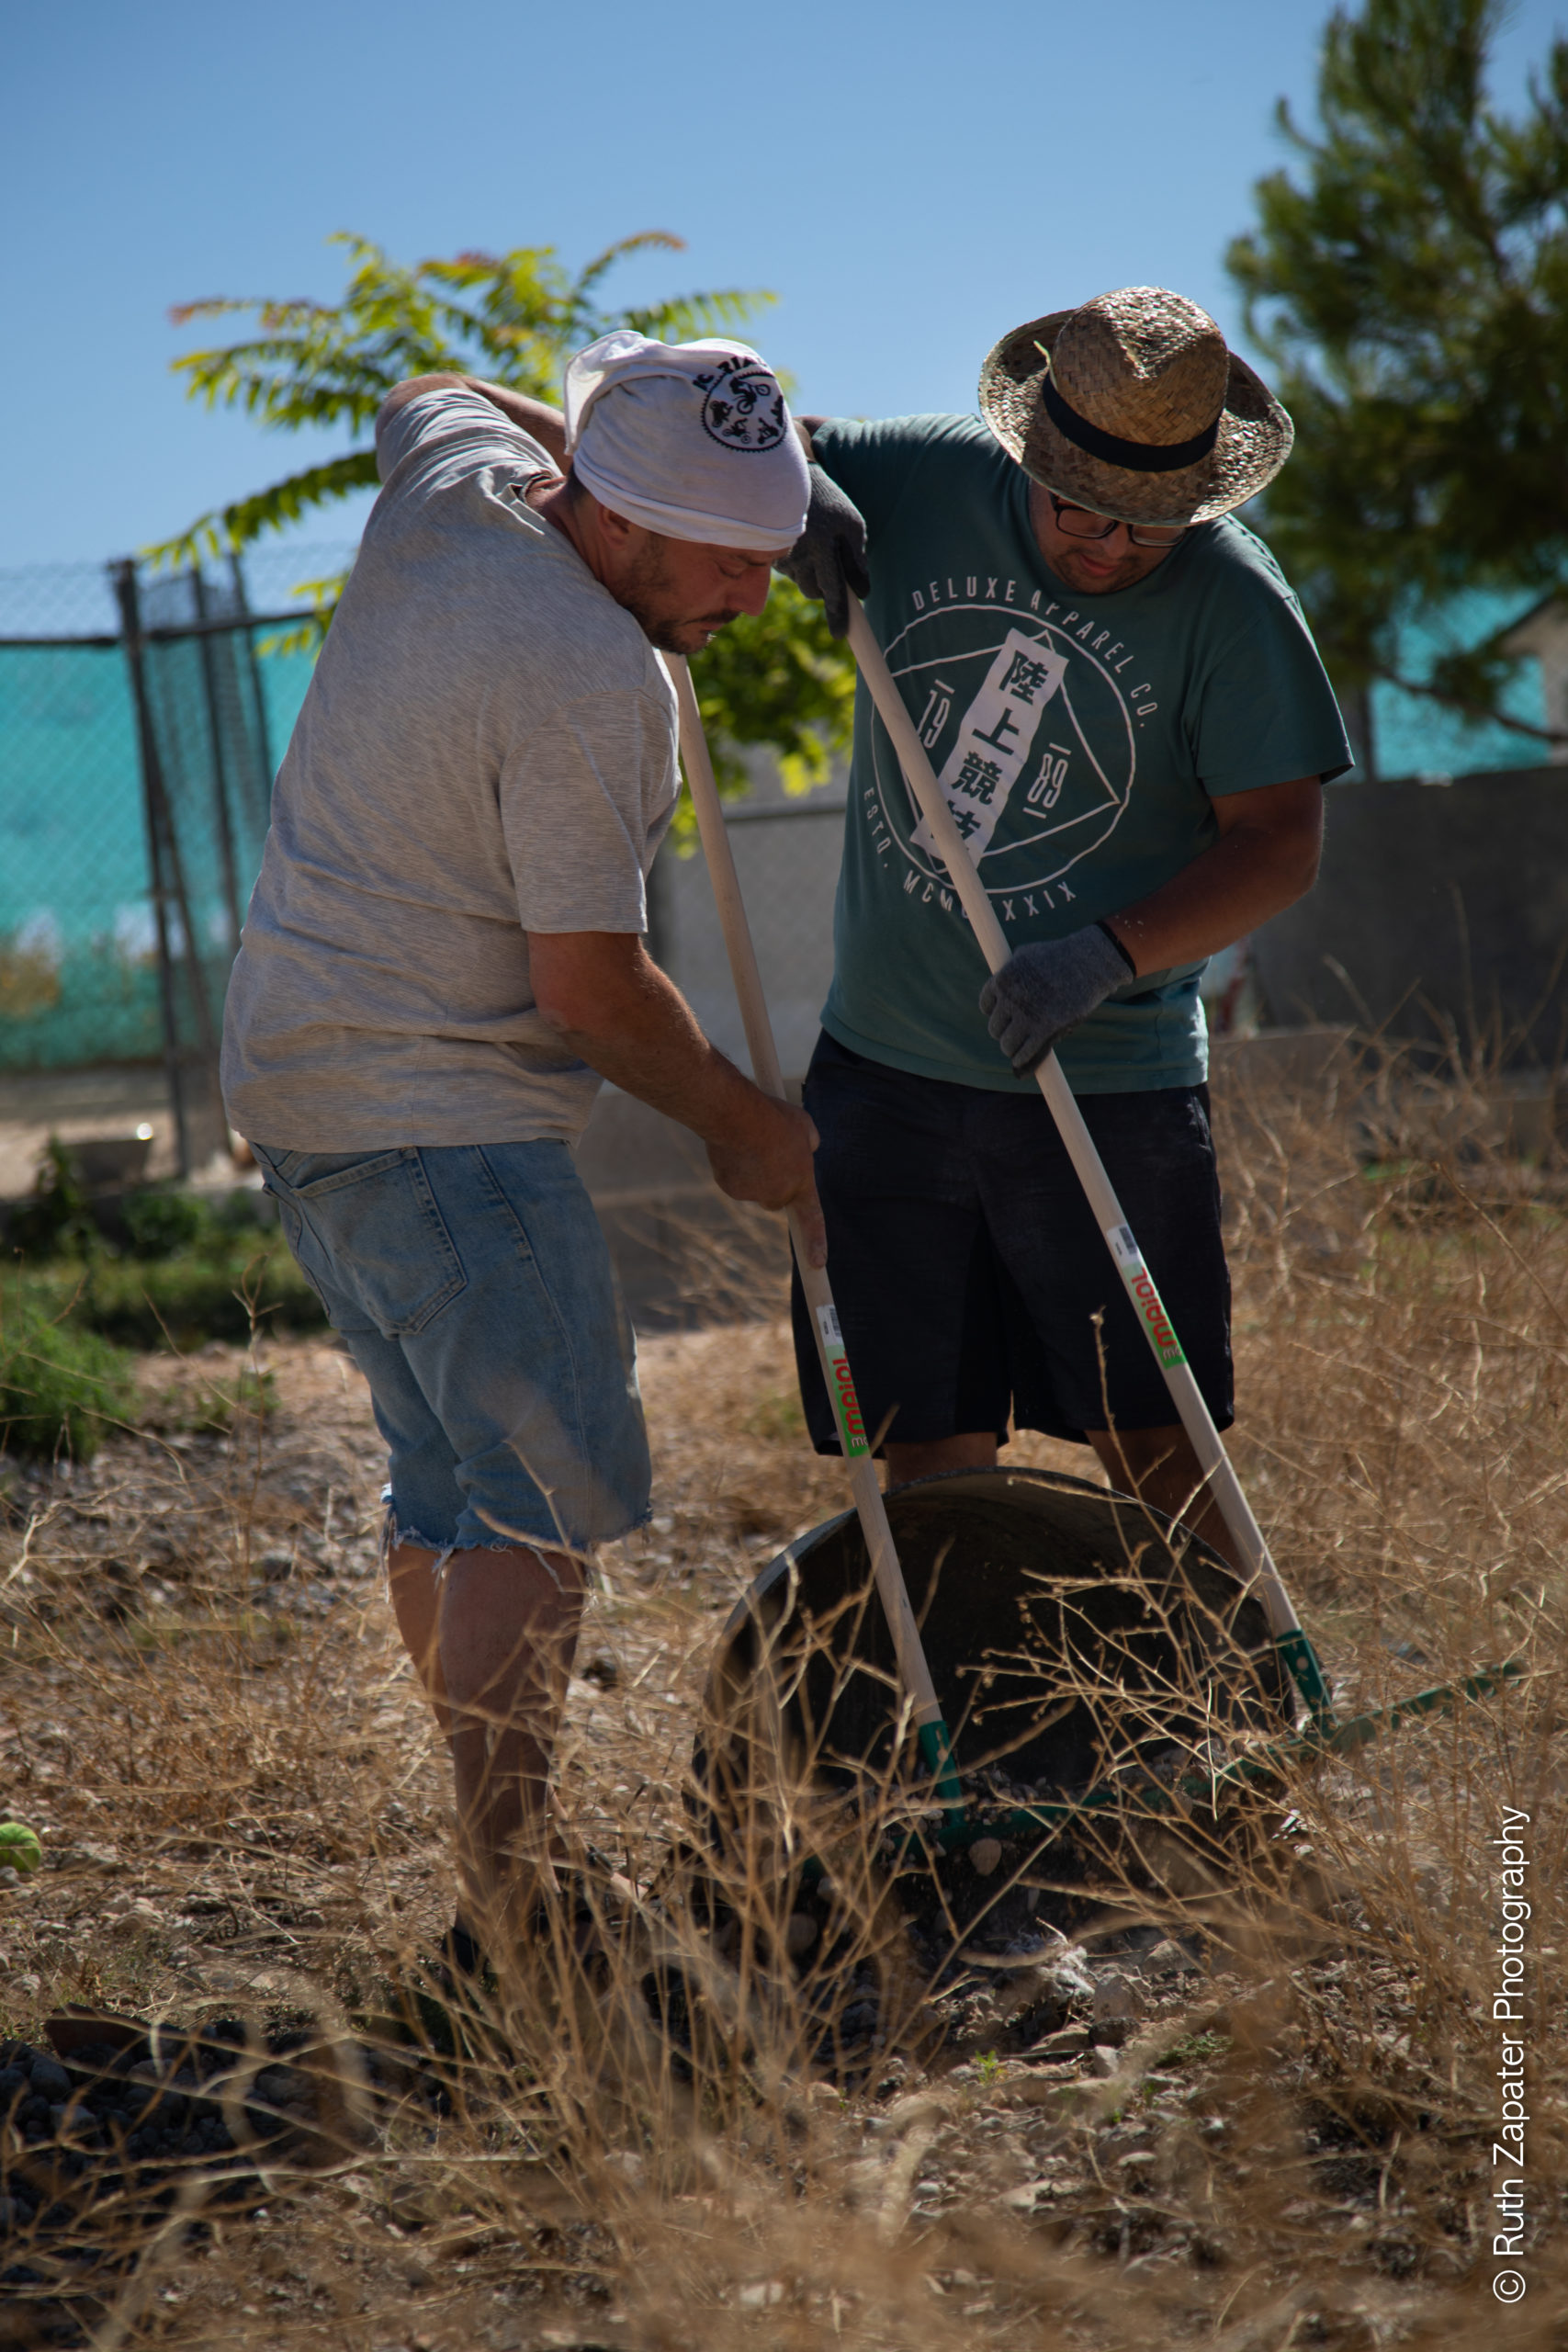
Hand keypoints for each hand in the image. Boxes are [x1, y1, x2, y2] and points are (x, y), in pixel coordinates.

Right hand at [706, 1097, 826, 1266]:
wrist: (738, 1117)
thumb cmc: (774, 1117)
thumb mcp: (804, 1124)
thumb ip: (809, 1141)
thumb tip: (808, 1146)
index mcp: (801, 1183)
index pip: (812, 1218)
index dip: (816, 1242)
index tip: (818, 1263)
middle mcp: (777, 1195)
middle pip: (776, 1198)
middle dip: (774, 1182)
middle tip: (770, 1153)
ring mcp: (751, 1194)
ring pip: (753, 1186)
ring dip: (752, 1170)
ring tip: (750, 1140)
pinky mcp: (729, 1187)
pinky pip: (733, 1178)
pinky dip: (733, 1165)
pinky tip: (733, 1145)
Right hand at [775, 464, 868, 638]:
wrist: (789, 480)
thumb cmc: (829, 501)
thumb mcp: (852, 523)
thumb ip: (857, 558)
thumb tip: (861, 592)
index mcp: (822, 547)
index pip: (832, 589)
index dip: (837, 614)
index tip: (840, 635)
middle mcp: (799, 556)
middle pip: (815, 592)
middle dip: (826, 585)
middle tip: (831, 561)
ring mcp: (782, 558)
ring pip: (803, 584)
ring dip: (813, 573)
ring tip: (815, 543)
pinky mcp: (772, 557)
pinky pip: (792, 573)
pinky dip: (800, 564)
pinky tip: (801, 542)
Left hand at [979, 923, 1135, 1074]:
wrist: (1088, 961)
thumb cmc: (1059, 956)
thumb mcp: (1027, 955)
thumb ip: (1011, 970)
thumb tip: (1000, 989)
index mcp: (1002, 979)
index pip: (986, 1006)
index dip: (994, 1012)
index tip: (1004, 1017)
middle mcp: (1010, 998)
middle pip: (995, 1028)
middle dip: (1003, 1032)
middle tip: (1013, 1034)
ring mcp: (1027, 1014)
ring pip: (1007, 1044)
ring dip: (1010, 1049)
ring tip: (1015, 1049)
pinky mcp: (1046, 1028)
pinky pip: (1026, 1051)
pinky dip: (1022, 1059)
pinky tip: (1021, 1061)